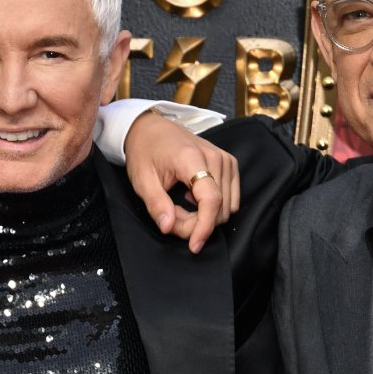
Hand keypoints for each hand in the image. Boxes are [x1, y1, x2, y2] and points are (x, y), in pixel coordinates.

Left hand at [123, 110, 239, 252]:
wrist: (151, 128)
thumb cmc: (145, 151)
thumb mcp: (142, 180)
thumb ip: (156, 204)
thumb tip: (168, 227)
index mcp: (192, 159)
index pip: (211, 200)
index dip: (204, 227)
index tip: (195, 245)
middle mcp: (215, 157)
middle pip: (219, 207)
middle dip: (196, 222)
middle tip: (172, 215)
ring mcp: (225, 159)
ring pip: (226, 206)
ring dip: (204, 216)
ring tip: (180, 205)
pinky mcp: (229, 163)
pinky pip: (230, 198)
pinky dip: (213, 207)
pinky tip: (193, 199)